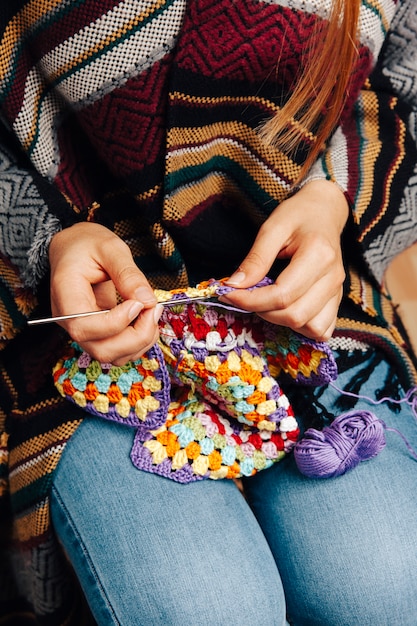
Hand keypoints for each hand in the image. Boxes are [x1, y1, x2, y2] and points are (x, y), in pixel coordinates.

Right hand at [49, 222, 162, 363]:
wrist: (74, 248)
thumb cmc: (87, 244)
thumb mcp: (110, 248)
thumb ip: (128, 274)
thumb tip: (147, 301)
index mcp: (65, 295)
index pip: (84, 326)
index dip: (116, 322)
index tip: (138, 303)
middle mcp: (69, 320)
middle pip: (100, 349)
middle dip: (135, 337)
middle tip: (153, 309)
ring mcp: (82, 330)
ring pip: (111, 356)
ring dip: (140, 342)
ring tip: (152, 312)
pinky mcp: (96, 334)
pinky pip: (117, 351)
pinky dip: (138, 343)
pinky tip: (147, 320)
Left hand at [220, 180, 348, 340]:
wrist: (324, 211)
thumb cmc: (298, 215)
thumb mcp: (272, 228)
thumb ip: (255, 259)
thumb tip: (234, 286)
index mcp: (318, 255)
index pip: (282, 294)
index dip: (251, 301)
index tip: (228, 294)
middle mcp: (333, 277)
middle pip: (295, 315)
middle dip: (262, 312)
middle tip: (244, 296)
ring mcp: (338, 291)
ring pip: (311, 327)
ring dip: (282, 322)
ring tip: (267, 302)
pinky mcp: (337, 300)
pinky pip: (322, 329)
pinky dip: (303, 328)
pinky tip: (286, 310)